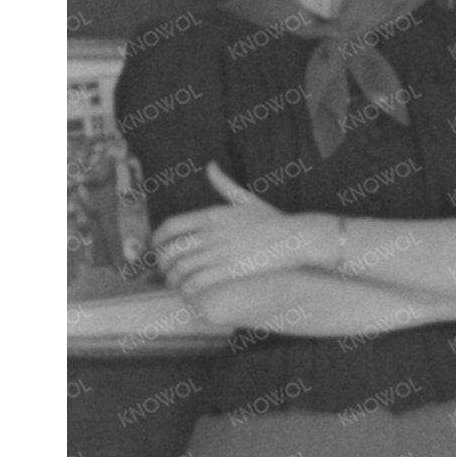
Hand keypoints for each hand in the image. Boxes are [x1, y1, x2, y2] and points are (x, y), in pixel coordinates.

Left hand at [151, 163, 335, 293]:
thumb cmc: (276, 221)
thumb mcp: (247, 199)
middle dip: (162, 263)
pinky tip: (190, 291)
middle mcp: (211, 233)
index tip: (157, 247)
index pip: (170, 226)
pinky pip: (196, 281)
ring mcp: (220, 252)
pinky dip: (187, 289)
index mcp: (212, 216)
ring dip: (173, 279)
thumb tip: (210, 165)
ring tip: (176, 284)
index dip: (157, 239)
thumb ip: (224, 183)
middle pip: (171, 250)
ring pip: (181, 268)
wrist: (298, 238)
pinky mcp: (229, 269)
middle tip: (165, 270)